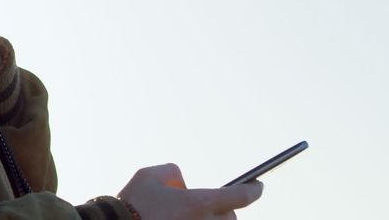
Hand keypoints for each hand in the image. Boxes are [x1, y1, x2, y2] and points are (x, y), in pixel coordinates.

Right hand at [118, 164, 263, 219]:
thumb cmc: (130, 204)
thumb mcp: (148, 176)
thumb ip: (172, 173)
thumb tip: (182, 186)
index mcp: (198, 204)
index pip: (240, 196)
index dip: (253, 190)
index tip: (259, 186)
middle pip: (230, 218)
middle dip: (222, 209)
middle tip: (208, 205)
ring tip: (192, 214)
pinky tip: (184, 218)